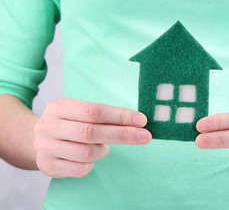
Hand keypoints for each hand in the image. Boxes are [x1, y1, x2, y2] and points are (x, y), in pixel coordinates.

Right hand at [34, 97, 150, 177]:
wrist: (34, 138)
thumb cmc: (68, 123)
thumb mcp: (79, 111)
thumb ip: (103, 115)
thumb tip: (137, 121)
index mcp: (59, 107)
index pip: (94, 111)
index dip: (120, 116)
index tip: (141, 120)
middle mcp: (49, 126)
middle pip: (92, 132)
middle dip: (123, 135)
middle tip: (145, 136)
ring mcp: (46, 147)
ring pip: (87, 153)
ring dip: (103, 150)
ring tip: (102, 146)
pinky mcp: (47, 165)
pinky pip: (81, 169)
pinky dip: (92, 164)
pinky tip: (89, 157)